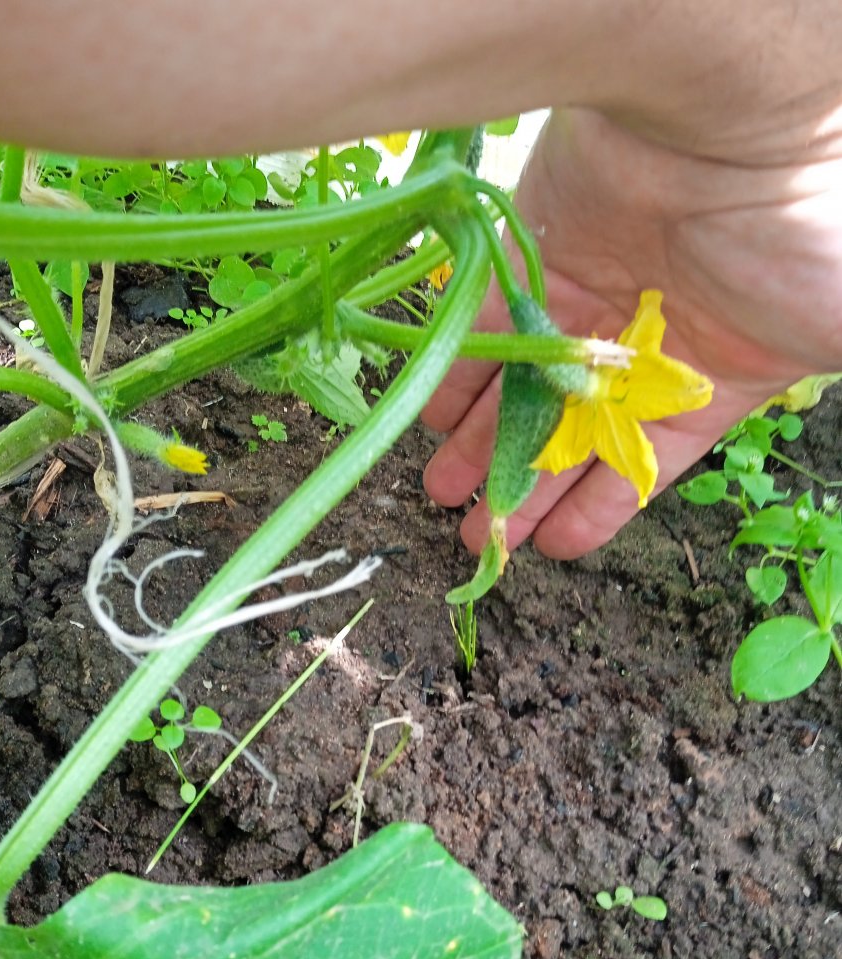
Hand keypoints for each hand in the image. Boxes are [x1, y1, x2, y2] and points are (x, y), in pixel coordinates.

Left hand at [422, 108, 841, 558]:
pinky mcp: (538, 256)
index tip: (553, 551)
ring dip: (483, 446)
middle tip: (482, 538)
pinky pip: (491, 331)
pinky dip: (464, 376)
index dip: (599, 511)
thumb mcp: (839, 334)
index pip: (644, 464)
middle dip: (526, 489)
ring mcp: (588, 299)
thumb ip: (828, 368)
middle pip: (570, 435)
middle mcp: (642, 345)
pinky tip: (436, 422)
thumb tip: (829, 383)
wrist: (737, 126)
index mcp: (711, 377)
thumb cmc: (805, 236)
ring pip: (524, 389)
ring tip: (447, 499)